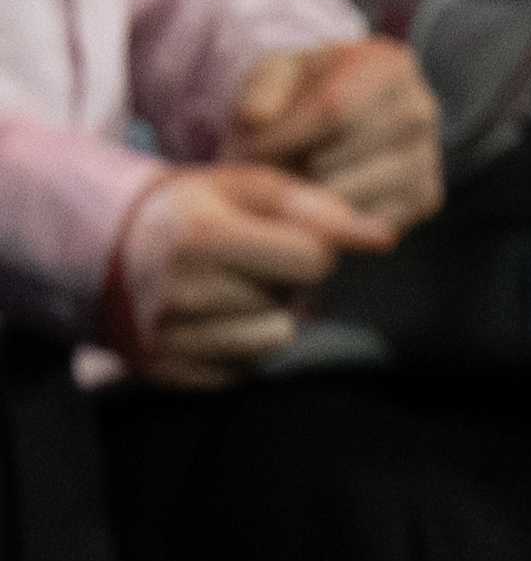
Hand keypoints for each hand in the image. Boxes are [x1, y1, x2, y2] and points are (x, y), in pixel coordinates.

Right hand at [100, 160, 394, 387]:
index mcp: (200, 236)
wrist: (114, 251)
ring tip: (228, 290)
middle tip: (243, 262)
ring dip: (265, 315)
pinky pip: (245, 368)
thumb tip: (385, 237)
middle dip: (283, 280)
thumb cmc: (199, 211)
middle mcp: (179, 291)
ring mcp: (168, 337)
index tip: (280, 237)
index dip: (312, 247)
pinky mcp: (165, 372)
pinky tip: (211, 318)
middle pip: (293, 299)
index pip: (313, 259)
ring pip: (275, 338)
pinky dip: (240, 345)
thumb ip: (321, 209)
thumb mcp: (252, 188)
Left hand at [223, 34, 436, 230]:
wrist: (339, 115)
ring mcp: (429, 156)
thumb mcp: (276, 73)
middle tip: (261, 172)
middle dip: (287, 171)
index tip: (246, 149)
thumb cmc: (303, 92)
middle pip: (339, 156)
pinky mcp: (426, 197)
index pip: (336, 109)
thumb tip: (257, 118)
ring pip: (350, 196)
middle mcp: (420, 109)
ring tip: (286, 183)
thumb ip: (261, 87)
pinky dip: (331, 221)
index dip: (282, 136)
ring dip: (304, 199)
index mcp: (389, 66)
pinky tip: (315, 200)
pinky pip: (366, 224)